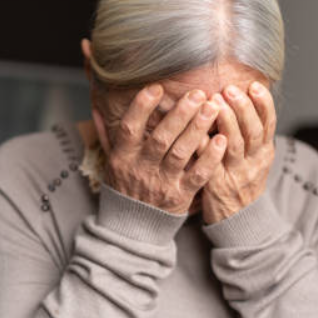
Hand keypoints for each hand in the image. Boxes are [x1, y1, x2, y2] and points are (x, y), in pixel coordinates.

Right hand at [100, 83, 227, 214]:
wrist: (131, 229)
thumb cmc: (123, 188)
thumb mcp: (110, 162)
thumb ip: (106, 134)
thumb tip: (96, 106)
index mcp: (122, 158)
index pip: (129, 128)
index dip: (141, 107)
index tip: (156, 87)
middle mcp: (141, 169)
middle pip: (161, 138)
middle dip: (180, 114)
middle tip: (197, 93)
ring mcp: (162, 184)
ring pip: (181, 153)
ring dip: (197, 129)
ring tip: (212, 108)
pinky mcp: (180, 197)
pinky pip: (197, 176)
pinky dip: (210, 158)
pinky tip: (221, 140)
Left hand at [199, 81, 276, 224]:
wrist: (240, 221)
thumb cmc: (243, 183)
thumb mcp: (256, 159)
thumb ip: (252, 134)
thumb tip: (245, 97)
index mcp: (264, 153)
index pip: (269, 124)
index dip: (263, 104)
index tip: (254, 85)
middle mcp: (253, 162)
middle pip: (252, 131)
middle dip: (242, 108)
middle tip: (229, 89)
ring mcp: (236, 174)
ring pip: (234, 144)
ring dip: (225, 121)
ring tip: (214, 102)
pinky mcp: (217, 185)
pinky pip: (210, 163)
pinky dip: (205, 146)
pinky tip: (197, 131)